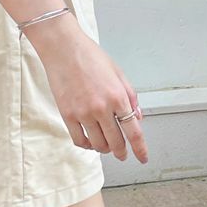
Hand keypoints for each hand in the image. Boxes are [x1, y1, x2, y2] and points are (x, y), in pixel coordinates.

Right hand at [32, 22, 148, 163]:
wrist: (63, 48)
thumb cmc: (90, 57)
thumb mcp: (118, 72)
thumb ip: (130, 96)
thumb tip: (137, 117)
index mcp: (118, 96)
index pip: (133, 132)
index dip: (140, 149)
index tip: (142, 158)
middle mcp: (102, 108)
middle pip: (116, 143)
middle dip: (121, 152)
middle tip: (122, 154)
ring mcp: (84, 113)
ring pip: (98, 145)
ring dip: (105, 149)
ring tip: (106, 146)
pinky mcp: (67, 115)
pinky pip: (79, 140)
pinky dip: (87, 145)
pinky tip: (90, 141)